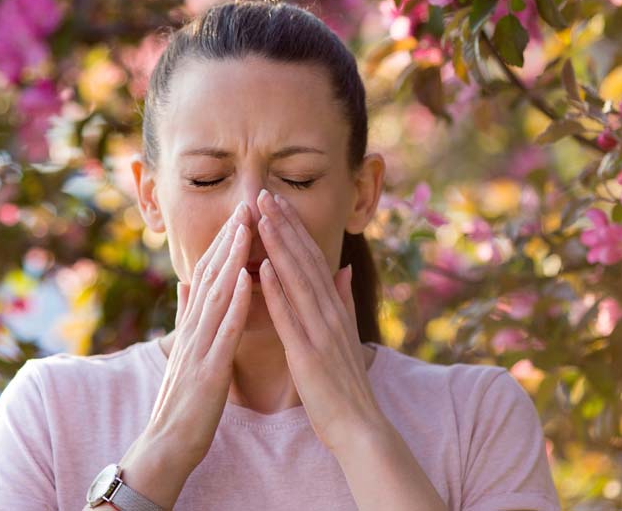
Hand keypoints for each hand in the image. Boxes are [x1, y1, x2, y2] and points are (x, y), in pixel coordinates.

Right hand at [144, 200, 253, 471]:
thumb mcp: (184, 352)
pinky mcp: (208, 370)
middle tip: (246, 204)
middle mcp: (193, 330)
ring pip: (216, 295)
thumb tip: (185, 282)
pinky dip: (235, 302)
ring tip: (247, 227)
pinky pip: (224, 331)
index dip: (224, 243)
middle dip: (229, 239)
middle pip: (212, 276)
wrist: (166, 446)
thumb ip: (186, 316)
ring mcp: (198, 348)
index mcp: (193, 327)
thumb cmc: (182, 403)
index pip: (209, 276)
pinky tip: (247, 277)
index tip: (241, 212)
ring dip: (232, 258)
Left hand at [254, 189, 386, 453]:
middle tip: (263, 193)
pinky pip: (290, 317)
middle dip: (284, 225)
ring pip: (297, 280)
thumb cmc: (345, 385)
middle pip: (304, 260)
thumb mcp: (346, 334)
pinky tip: (262, 268)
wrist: (359, 427)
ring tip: (261, 216)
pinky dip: (277, 291)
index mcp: (334, 308)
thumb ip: (342, 299)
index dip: (293, 228)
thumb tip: (341, 268)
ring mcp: (320, 332)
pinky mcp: (308, 354)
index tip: (276, 201)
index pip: (311, 259)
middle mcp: (330, 313)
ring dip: (278, 246)